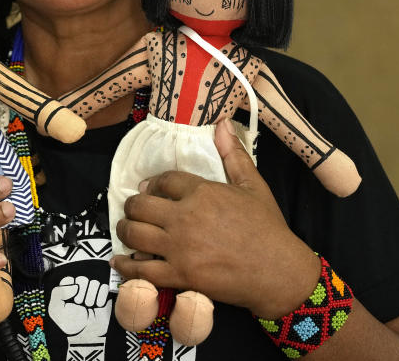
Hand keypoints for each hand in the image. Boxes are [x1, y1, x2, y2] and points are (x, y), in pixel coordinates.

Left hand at [48, 275, 109, 338]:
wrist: (86, 336)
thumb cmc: (70, 323)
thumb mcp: (56, 310)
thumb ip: (58, 293)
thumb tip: (74, 286)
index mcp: (67, 290)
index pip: (69, 279)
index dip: (70, 288)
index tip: (70, 299)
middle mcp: (79, 288)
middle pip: (82, 279)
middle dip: (81, 293)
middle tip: (79, 303)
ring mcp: (92, 291)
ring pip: (94, 282)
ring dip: (91, 295)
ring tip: (88, 306)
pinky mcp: (103, 296)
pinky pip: (104, 287)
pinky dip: (100, 297)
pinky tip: (97, 305)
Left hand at [111, 119, 320, 319]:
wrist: (278, 271)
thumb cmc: (267, 227)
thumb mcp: (253, 185)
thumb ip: (234, 154)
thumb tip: (222, 124)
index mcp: (202, 192)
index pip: (164, 180)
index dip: (153, 184)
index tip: (150, 189)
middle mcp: (185, 217)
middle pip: (141, 205)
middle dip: (132, 206)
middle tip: (133, 210)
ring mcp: (180, 247)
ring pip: (135, 234)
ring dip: (125, 230)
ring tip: (127, 230)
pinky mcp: (179, 275)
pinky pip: (142, 269)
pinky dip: (127, 266)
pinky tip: (120, 261)